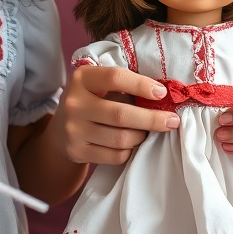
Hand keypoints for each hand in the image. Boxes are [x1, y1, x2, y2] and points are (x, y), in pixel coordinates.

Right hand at [56, 64, 179, 165]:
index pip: (115, 78)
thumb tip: (162, 96)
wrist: (60, 131)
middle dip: (152, 119)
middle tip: (172, 121)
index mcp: (82, 78)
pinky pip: (115, 155)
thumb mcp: (98, 86)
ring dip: (141, 136)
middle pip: (121, 114)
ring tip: (146, 132)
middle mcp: (74, 103)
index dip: (141, 85)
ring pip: (121, 138)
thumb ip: (123, 86)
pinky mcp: (77, 151)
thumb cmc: (90, 102)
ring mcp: (74, 129)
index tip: (162, 93)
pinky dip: (129, 151)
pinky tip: (131, 144)